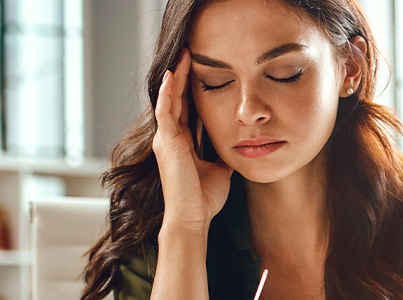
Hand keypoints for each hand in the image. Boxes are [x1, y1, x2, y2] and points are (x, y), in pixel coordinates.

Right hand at [152, 48, 234, 231]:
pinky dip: (167, 92)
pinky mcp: (166, 142)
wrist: (193, 217)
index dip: (191, 89)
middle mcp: (170, 138)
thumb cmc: (204, 199)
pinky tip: (171, 75)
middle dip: (182, 75)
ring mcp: (166, 139)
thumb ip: (223, 154)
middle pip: (175, 98)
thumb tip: (238, 145)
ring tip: (182, 55)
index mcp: (182, 143)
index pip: (186, 108)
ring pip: (168, 99)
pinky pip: (165, 110)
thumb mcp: (219, 169)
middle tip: (189, 51)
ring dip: (175, 76)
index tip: (201, 69)